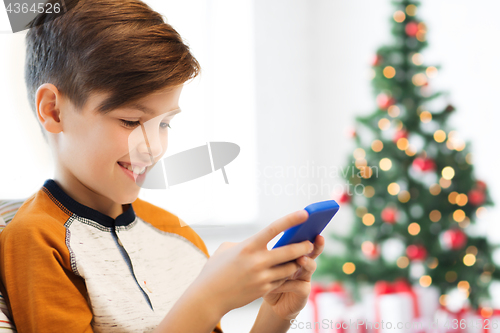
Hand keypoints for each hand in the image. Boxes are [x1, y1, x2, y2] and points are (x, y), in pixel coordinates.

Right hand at [188, 210, 313, 316]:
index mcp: (248, 246)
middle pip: (290, 251)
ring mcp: (262, 277)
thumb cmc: (215, 270)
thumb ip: (245, 243)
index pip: (274, 228)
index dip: (291, 219)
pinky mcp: (264, 290)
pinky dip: (286, 275)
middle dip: (303, 246)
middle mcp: (257, 261)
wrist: (208, 297)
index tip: (304, 213)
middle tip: (310, 242)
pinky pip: (282, 280)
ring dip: (296, 262)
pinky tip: (286, 271)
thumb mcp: (226, 249)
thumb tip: (258, 242)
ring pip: (290, 268)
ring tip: (300, 258)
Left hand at [262, 233, 324, 319]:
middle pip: (312, 250)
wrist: (271, 302)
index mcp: (292, 251)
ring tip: (301, 260)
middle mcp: (302, 262)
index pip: (300, 237)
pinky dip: (289, 283)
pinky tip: (278, 284)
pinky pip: (300, 286)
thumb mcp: (264, 262)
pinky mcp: (304, 291)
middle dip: (314, 244)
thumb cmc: (265, 279)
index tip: (306, 216)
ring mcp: (305, 276)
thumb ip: (269, 252)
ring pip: (311, 266)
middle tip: (311, 240)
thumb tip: (263, 237)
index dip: (303, 228)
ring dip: (307, 262)